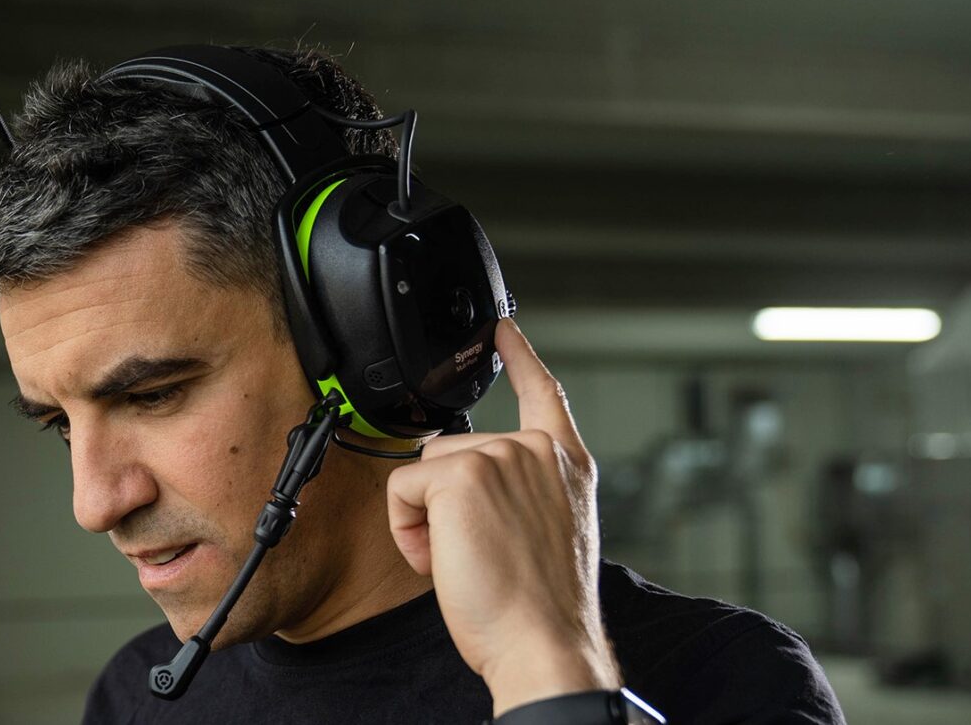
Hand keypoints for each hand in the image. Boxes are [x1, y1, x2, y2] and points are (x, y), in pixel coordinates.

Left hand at [386, 318, 620, 715]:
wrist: (544, 644)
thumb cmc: (542, 604)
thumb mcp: (552, 532)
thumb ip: (526, 490)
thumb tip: (472, 483)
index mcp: (566, 465)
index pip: (543, 392)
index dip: (519, 356)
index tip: (501, 328)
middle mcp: (537, 451)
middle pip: (455, 449)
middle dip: (449, 499)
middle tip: (481, 551)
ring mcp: (501, 456)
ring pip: (427, 472)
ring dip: (428, 518)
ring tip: (467, 559)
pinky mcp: (462, 475)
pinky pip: (404, 491)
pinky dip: (407, 530)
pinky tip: (442, 559)